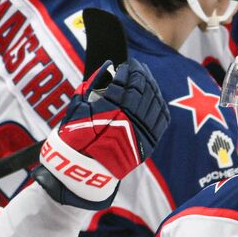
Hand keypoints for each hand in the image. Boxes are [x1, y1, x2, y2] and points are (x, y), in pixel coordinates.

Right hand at [33, 59, 169, 209]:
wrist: (84, 171)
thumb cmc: (76, 138)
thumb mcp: (78, 109)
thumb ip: (94, 85)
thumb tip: (108, 66)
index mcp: (110, 109)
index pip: (125, 81)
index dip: (128, 70)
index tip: (127, 64)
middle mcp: (128, 119)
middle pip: (142, 88)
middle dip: (141, 75)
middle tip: (139, 68)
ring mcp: (140, 132)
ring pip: (153, 101)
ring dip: (152, 87)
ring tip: (146, 79)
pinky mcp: (148, 144)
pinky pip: (161, 119)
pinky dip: (159, 105)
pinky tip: (154, 97)